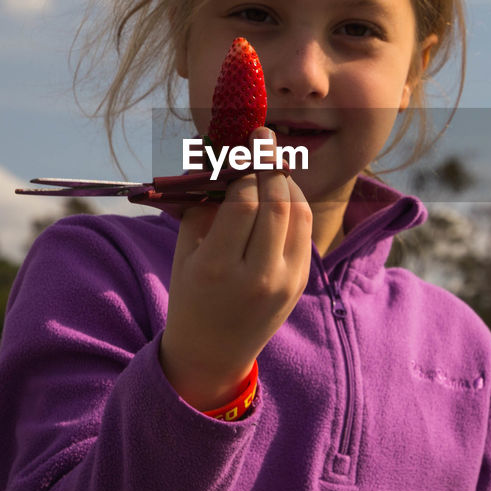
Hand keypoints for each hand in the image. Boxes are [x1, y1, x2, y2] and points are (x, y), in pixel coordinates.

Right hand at [159, 128, 312, 410]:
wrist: (212, 353)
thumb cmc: (191, 294)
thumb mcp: (186, 251)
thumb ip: (203, 205)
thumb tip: (219, 157)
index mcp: (218, 268)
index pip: (242, 203)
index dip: (245, 168)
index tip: (242, 146)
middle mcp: (257, 276)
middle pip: (276, 204)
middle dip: (270, 163)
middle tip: (263, 137)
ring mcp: (284, 282)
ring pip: (298, 214)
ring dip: (287, 181)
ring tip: (272, 162)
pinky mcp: (299, 283)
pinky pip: (304, 231)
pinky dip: (296, 204)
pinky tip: (282, 190)